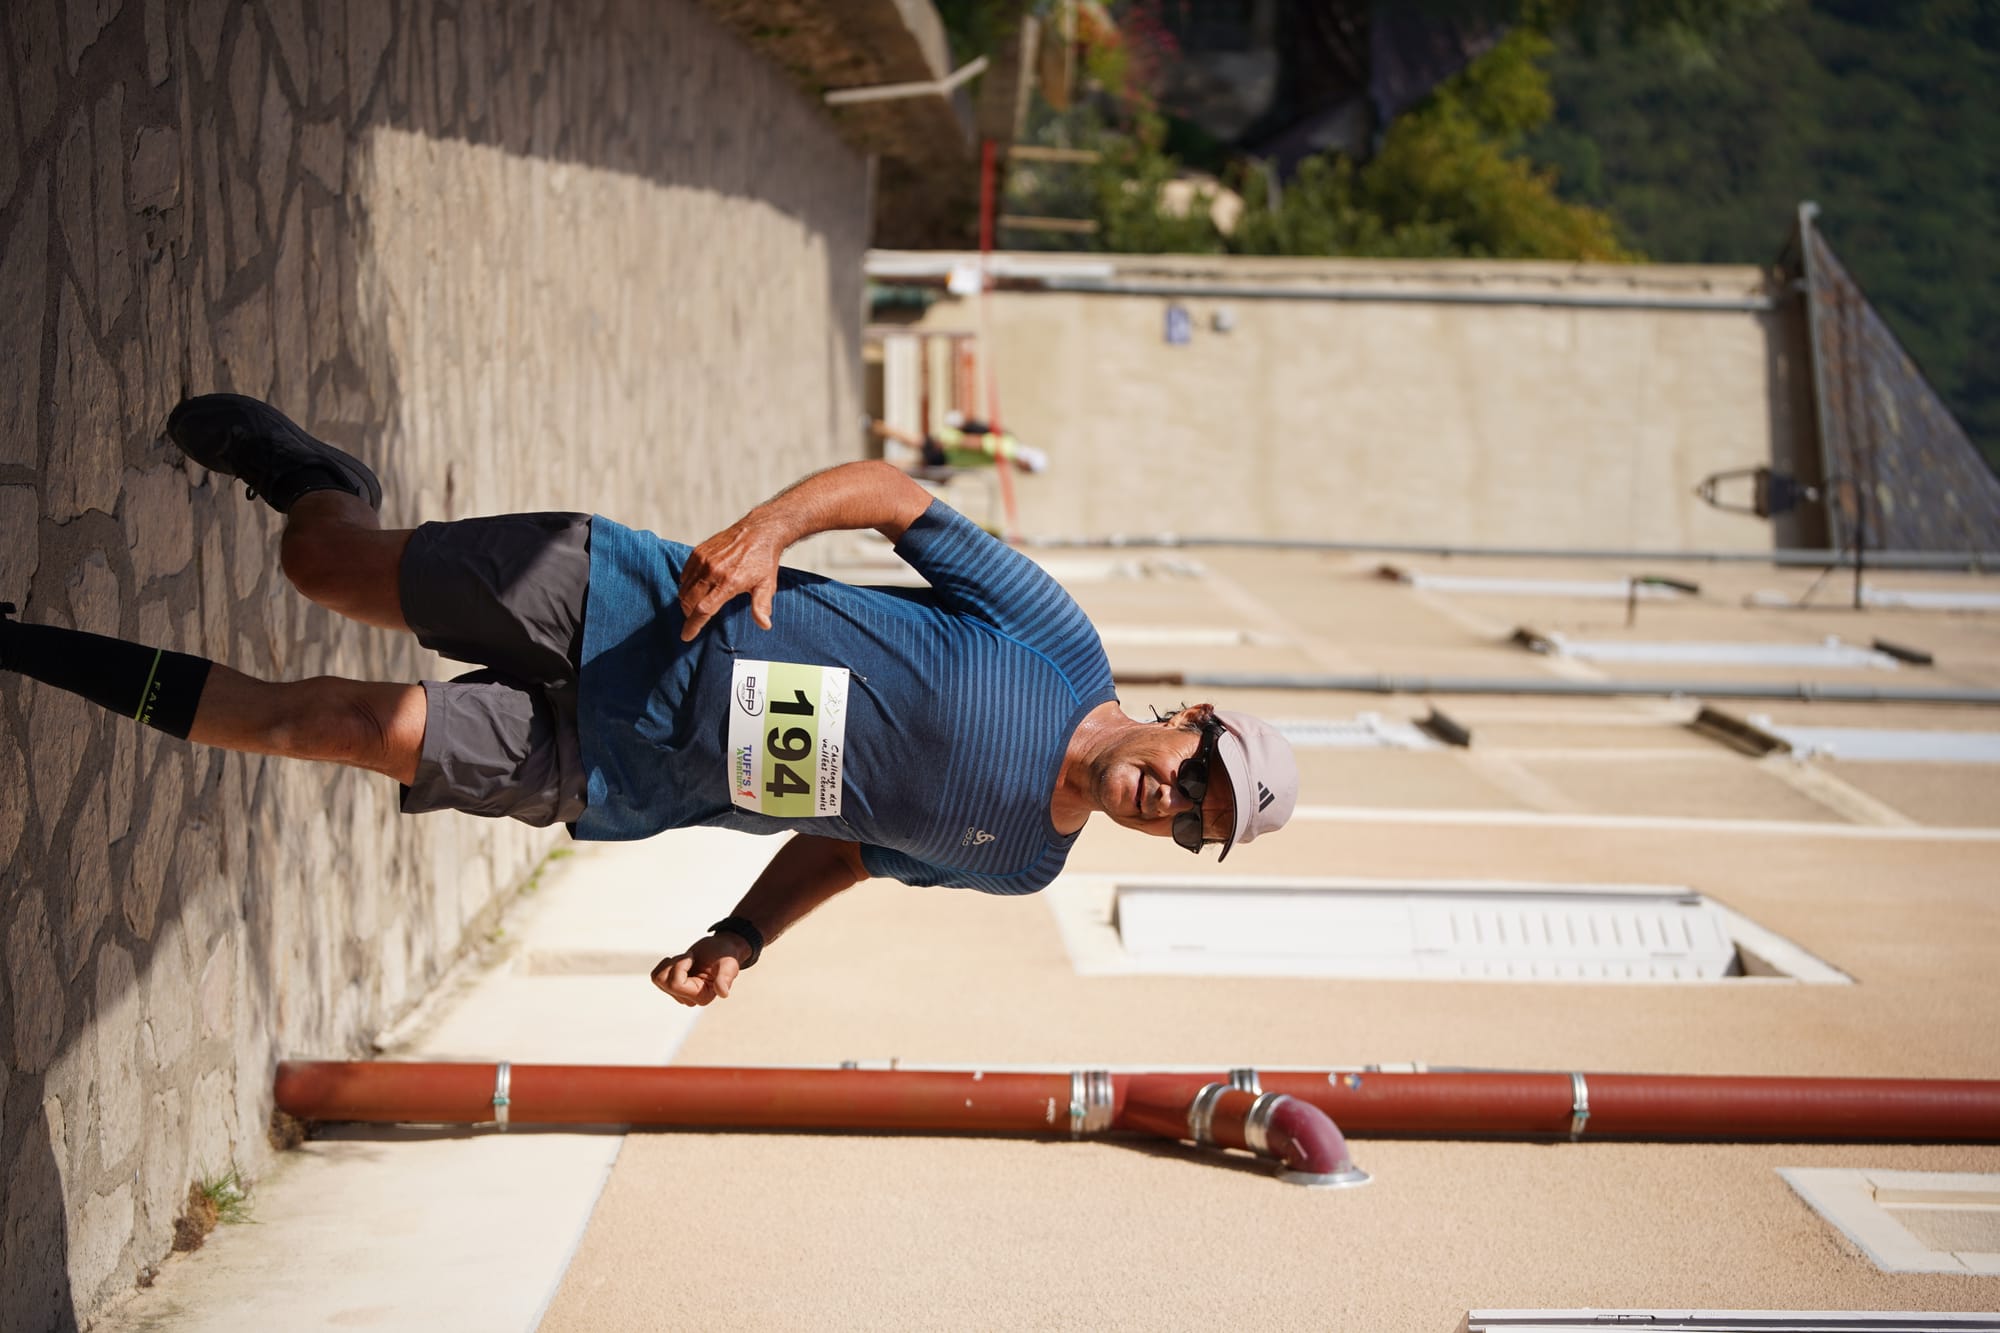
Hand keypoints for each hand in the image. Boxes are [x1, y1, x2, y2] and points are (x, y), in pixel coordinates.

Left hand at [650, 933, 753, 1005]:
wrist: (719, 948)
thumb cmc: (725, 955)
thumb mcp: (728, 964)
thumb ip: (725, 978)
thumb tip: (723, 993)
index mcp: (703, 997)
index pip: (676, 985)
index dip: (680, 966)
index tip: (692, 956)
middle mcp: (690, 999)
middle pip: (665, 983)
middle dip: (676, 963)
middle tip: (691, 957)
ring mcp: (679, 994)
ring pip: (658, 979)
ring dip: (670, 964)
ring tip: (686, 960)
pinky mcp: (671, 986)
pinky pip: (656, 977)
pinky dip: (664, 965)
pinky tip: (679, 962)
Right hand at [678, 516, 784, 640]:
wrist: (759, 531)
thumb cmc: (763, 560)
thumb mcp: (766, 585)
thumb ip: (761, 606)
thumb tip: (765, 625)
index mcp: (728, 583)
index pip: (703, 610)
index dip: (692, 625)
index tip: (686, 636)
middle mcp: (712, 571)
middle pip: (689, 601)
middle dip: (688, 615)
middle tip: (694, 620)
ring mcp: (703, 560)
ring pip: (684, 588)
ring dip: (686, 600)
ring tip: (696, 605)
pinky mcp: (699, 551)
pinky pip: (684, 574)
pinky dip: (686, 584)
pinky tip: (695, 588)